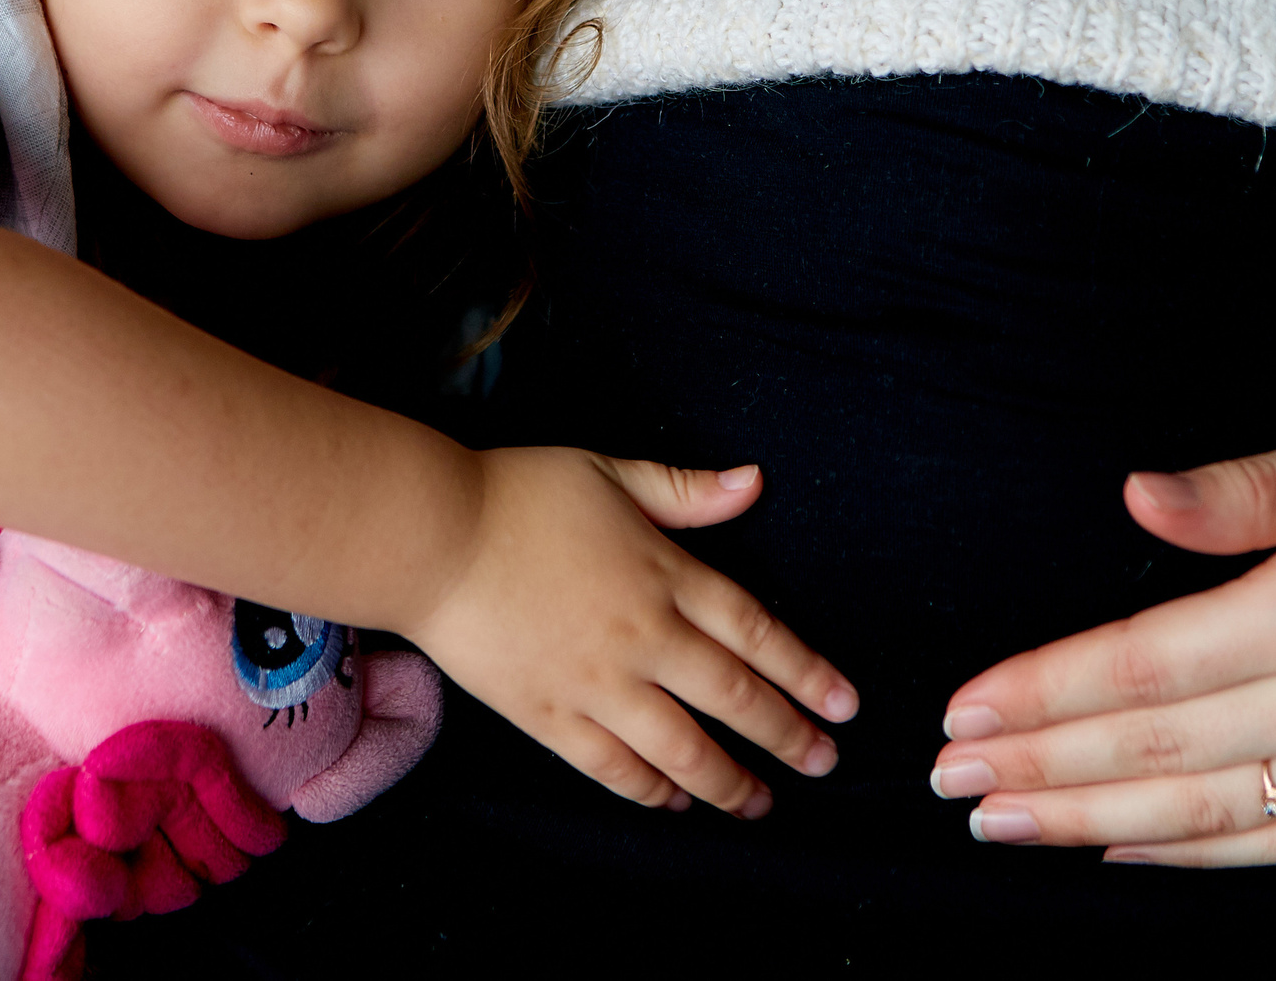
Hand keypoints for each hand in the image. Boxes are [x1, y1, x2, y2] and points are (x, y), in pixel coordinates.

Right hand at [406, 448, 860, 817]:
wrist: (432, 538)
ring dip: (728, 781)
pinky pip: (612, 766)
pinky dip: (650, 790)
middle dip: (786, 736)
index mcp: (664, 575)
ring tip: (760, 803)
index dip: (805, 672)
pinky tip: (676, 802)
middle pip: (732, 697)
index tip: (843, 704)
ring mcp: (596, 684)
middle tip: (823, 763)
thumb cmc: (519, 494)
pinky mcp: (548, 716)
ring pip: (681, 748)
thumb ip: (684, 491)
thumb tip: (754, 483)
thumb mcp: (610, 472)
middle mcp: (642, 637)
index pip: (755, 632)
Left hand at [930, 340, 1275, 863]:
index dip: (1039, 695)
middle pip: (1156, 755)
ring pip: (1211, 816)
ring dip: (1095, 824)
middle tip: (946, 782)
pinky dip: (1202, 856)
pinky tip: (1133, 851)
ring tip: (1006, 823)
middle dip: (1039, 768)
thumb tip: (1134, 496)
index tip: (957, 712)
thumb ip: (1245, 491)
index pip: (1140, 671)